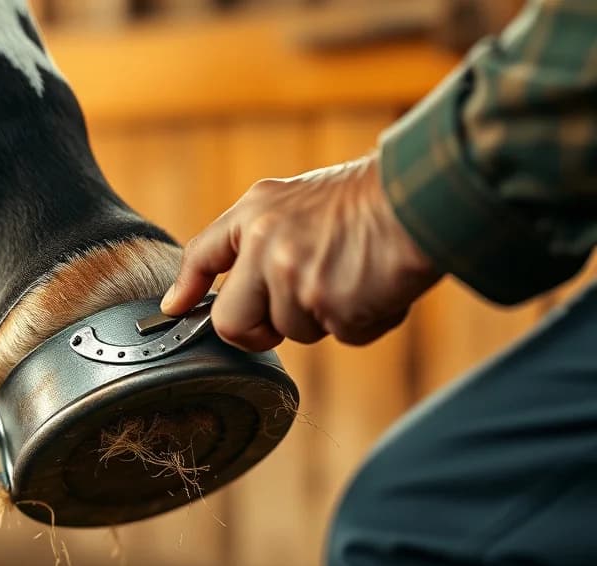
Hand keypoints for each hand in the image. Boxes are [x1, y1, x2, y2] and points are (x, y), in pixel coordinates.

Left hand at [161, 153, 441, 349]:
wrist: (422, 198)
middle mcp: (265, 245)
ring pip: (295, 332)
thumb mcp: (299, 200)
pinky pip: (343, 336)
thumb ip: (262, 237)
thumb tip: (236, 284)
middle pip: (232, 322)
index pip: (202, 255)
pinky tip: (378, 285)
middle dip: (258, 331)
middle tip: (289, 318)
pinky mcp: (331, 306)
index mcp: (254, 215)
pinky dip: (366, 321)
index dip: (186, 288)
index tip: (175, 310)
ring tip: (355, 276)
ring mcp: (294, 278)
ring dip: (328, 317)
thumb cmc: (368, 200)